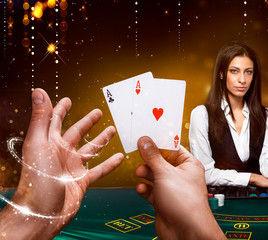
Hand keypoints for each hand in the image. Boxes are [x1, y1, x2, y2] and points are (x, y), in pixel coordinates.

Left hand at [0, 89, 122, 238]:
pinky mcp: (81, 181)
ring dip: (101, 140)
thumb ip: (41, 118)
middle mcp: (61, 153)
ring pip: (90, 149)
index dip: (60, 109)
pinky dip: (110, 163)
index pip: (55, 120)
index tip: (68, 99)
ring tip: (112, 130)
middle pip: (77, 133)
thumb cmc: (37, 179)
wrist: (42, 212)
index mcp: (49, 142)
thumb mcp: (39, 143)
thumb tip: (38, 91)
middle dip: (87, 122)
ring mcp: (72, 167)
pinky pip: (99, 170)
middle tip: (98, 112)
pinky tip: (119, 157)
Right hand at [136, 136, 225, 239]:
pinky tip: (142, 189)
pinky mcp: (164, 200)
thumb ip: (153, 156)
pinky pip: (151, 190)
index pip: (172, 147)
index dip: (158, 142)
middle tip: (140, 156)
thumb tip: (145, 141)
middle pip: (161, 161)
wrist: (186, 232)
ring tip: (140, 173)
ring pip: (154, 176)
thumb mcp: (165, 173)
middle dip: (149, 160)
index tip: (145, 138)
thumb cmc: (187, 204)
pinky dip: (145, 189)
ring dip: (146, 174)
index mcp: (188, 164)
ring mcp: (172, 188)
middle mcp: (181, 175)